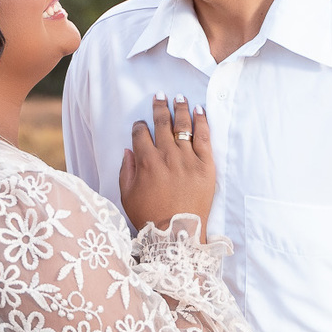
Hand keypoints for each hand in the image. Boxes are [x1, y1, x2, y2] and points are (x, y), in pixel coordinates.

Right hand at [120, 95, 215, 238]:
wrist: (177, 235)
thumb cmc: (149, 217)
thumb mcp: (127, 195)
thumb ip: (126, 170)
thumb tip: (128, 150)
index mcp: (146, 161)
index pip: (140, 133)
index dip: (139, 126)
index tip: (141, 124)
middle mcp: (166, 155)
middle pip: (161, 123)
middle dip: (159, 107)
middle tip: (160, 96)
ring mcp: (187, 159)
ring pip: (182, 126)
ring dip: (179, 108)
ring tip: (179, 97)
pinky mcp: (205, 165)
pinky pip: (204, 137)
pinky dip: (201, 121)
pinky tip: (199, 110)